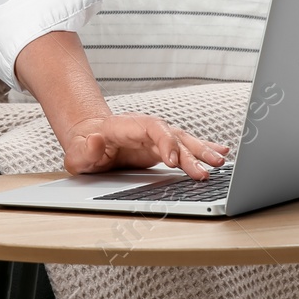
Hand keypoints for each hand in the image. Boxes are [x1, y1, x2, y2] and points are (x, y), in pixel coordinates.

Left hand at [59, 112, 230, 178]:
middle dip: (191, 152)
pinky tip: (221, 152)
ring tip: (222, 162)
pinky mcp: (162, 148)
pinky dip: (202, 149)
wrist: (88, 138)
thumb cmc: (82, 147)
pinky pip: (185, 147)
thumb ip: (85, 150)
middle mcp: (145, 129)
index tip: (172, 162)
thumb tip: (94, 140)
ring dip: (202, 151)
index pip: (151, 129)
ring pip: (183, 141)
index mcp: (126, 128)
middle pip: (172, 136)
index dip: (165, 142)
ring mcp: (155, 138)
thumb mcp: (76, 153)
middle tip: (207, 170)